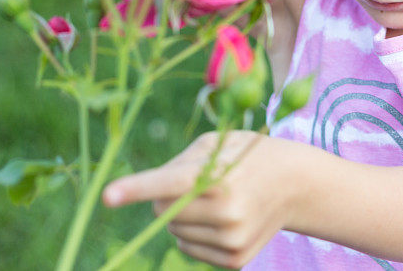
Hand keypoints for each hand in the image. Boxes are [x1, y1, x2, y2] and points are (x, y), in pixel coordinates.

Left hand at [102, 130, 303, 268]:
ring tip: (215, 199)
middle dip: (166, 196)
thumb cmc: (247, 155)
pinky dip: (194, 233)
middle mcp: (227, 212)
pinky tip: (221, 219)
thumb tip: (149, 197)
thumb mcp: (217, 144)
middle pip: (162, 210)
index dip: (136, 189)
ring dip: (181, 216)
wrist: (295, 184)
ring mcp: (231, 240)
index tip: (107, 195)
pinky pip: (188, 248)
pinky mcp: (235, 259)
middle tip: (198, 182)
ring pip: (174, 232)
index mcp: (221, 177)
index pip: (170, 184)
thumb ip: (178, 165)